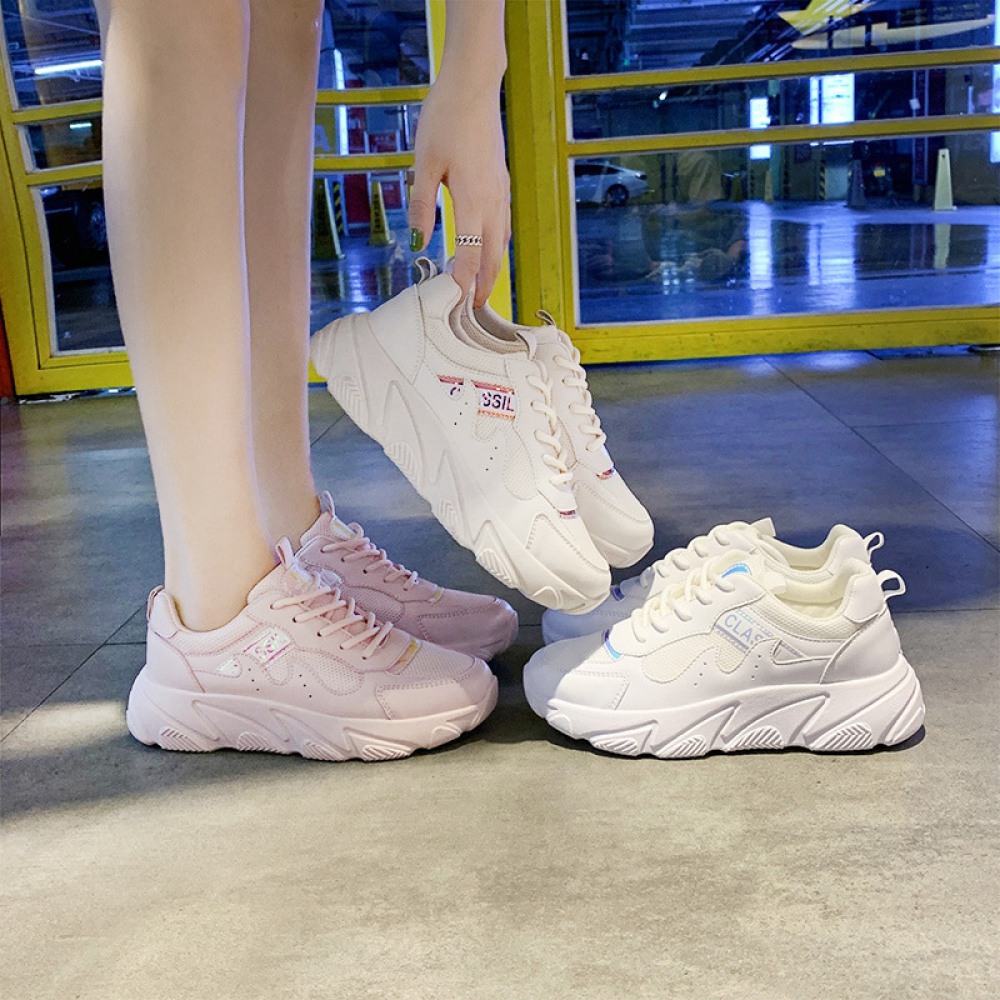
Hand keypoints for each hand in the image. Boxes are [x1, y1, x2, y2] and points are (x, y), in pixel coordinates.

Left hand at [408, 81, 509, 307]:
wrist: (474, 86)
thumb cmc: (445, 119)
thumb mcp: (424, 163)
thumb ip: (421, 206)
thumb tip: (417, 242)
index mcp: (473, 199)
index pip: (470, 253)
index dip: (464, 281)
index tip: (455, 302)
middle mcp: (493, 201)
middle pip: (492, 255)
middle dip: (484, 284)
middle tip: (474, 309)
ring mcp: (501, 192)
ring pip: (500, 242)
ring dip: (492, 268)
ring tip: (482, 288)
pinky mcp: (501, 182)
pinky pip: (502, 224)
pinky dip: (496, 246)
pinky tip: (488, 250)